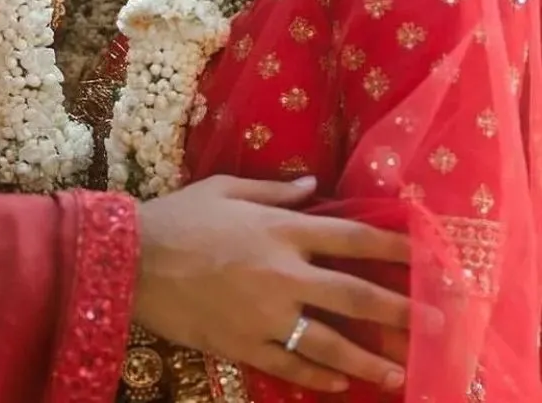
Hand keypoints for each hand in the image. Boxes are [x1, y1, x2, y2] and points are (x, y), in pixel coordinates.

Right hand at [134, 174, 412, 393]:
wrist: (132, 260)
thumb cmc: (179, 216)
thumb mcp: (226, 189)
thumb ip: (275, 192)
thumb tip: (313, 186)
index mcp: (280, 231)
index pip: (351, 237)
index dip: (393, 245)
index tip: (424, 254)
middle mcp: (283, 274)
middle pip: (356, 296)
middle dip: (401, 311)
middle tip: (436, 325)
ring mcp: (266, 316)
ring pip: (331, 344)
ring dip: (370, 360)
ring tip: (399, 373)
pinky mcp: (244, 346)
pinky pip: (291, 365)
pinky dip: (318, 375)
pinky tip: (338, 382)